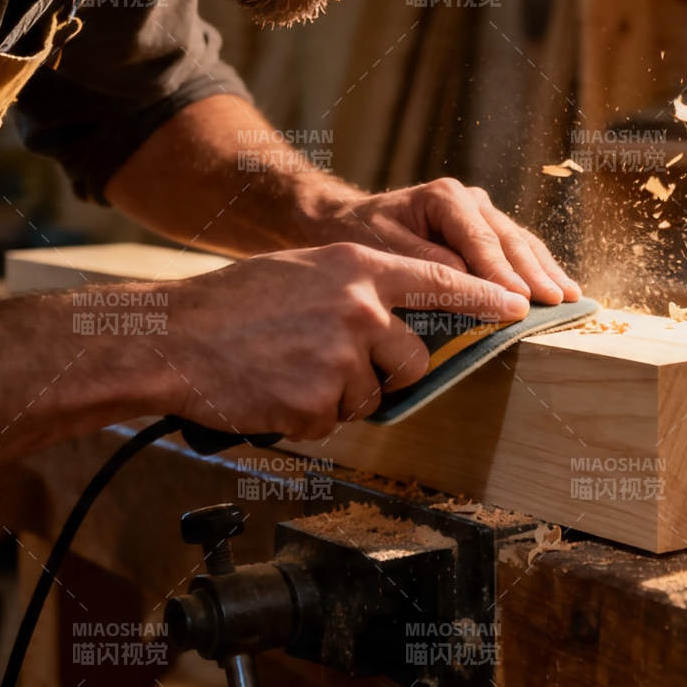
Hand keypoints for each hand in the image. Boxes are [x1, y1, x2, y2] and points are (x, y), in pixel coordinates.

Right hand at [157, 243, 528, 438]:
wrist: (169, 338)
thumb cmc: (231, 305)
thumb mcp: (304, 272)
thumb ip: (359, 288)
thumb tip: (402, 317)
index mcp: (357, 267)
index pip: (439, 283)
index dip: (483, 298)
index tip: (518, 307)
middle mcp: (359, 308)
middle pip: (414, 359)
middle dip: (387, 371)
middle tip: (329, 359)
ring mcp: (341, 356)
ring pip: (374, 394)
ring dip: (340, 393)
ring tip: (289, 369)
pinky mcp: (319, 401)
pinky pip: (336, 419)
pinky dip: (308, 414)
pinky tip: (273, 389)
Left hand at [313, 178, 581, 304]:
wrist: (350, 220)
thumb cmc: (361, 234)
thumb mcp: (383, 248)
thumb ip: (426, 262)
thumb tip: (468, 281)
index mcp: (444, 197)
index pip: (481, 240)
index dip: (503, 272)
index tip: (521, 300)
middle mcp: (470, 200)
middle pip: (509, 240)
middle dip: (534, 273)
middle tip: (556, 302)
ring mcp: (482, 212)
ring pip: (521, 242)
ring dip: (546, 271)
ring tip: (569, 297)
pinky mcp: (487, 230)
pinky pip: (518, 250)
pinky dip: (538, 270)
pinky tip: (559, 288)